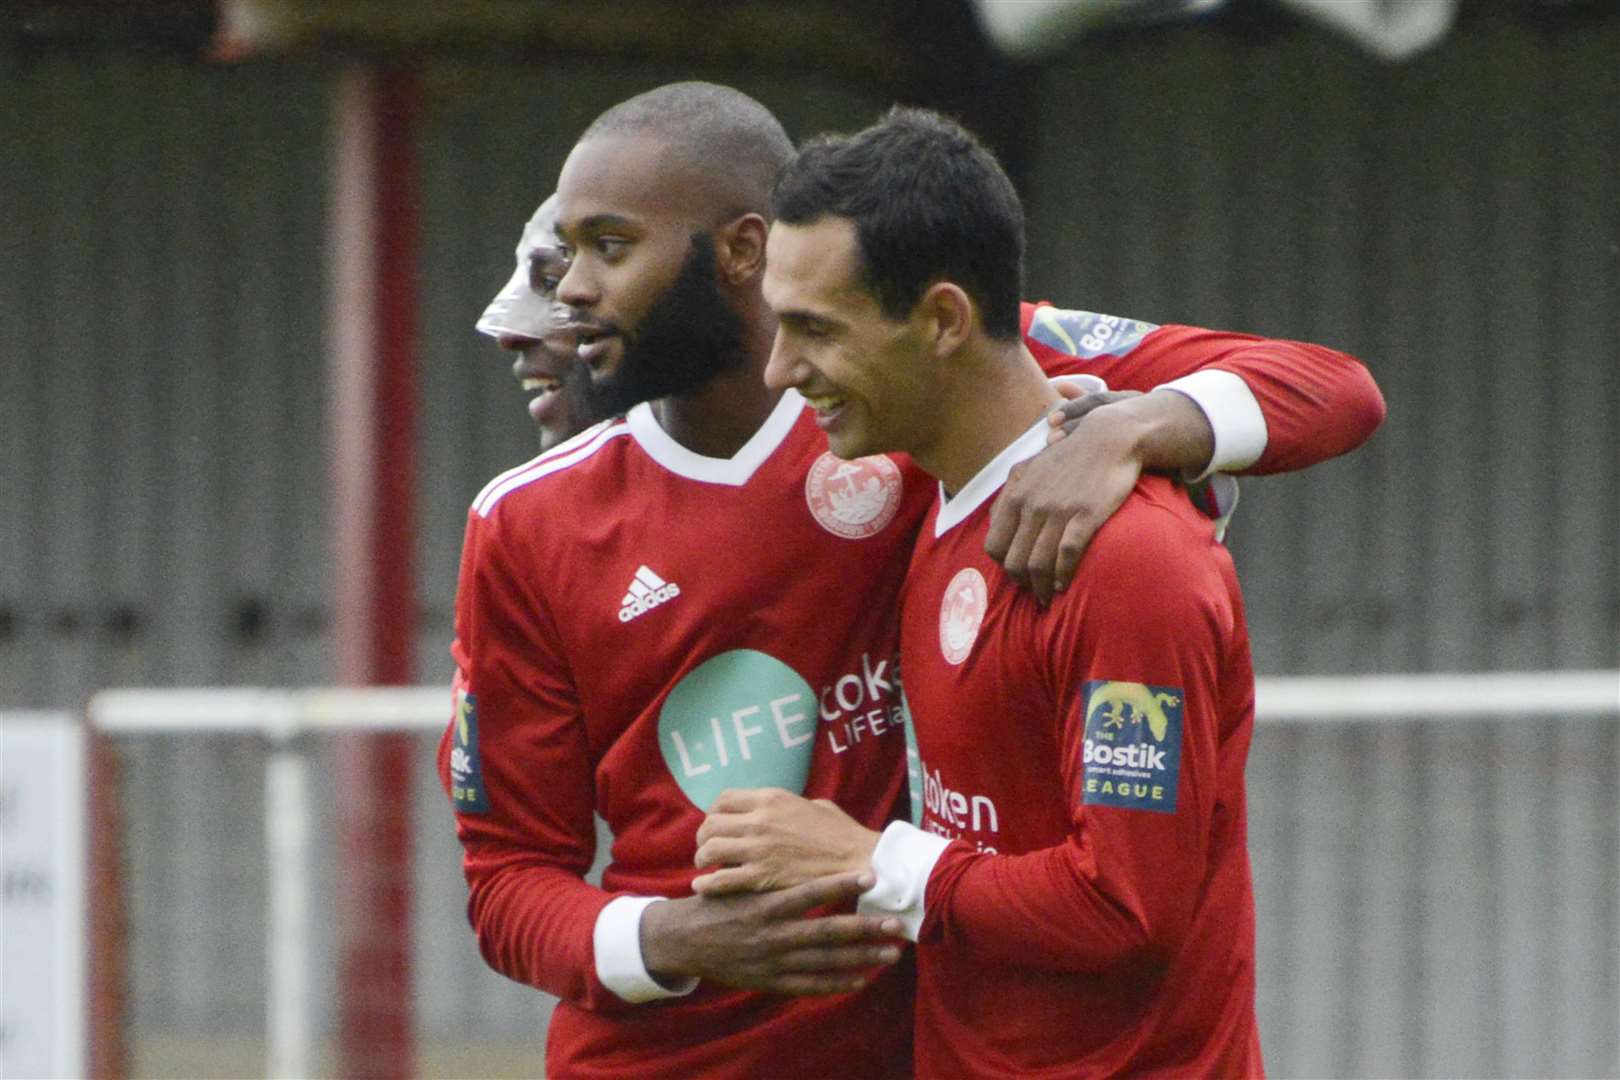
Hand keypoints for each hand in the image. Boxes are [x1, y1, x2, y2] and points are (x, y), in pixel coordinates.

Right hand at [640, 871, 904, 995]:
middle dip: (864, 930)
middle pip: (826, 933)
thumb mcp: (739, 879)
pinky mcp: (771, 982)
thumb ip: (769, 866)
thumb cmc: (717, 902)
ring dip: (861, 958)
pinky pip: (810, 986)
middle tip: (896, 926)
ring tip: (891, 953)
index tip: (870, 876)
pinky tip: (862, 979)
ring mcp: (774, 962)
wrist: (685, 939)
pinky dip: (837, 983)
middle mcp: (773, 935)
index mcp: (766, 905)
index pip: (809, 893)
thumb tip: (798, 838)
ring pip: (825, 963)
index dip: (840, 885)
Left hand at [692, 787, 879, 895]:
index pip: (724, 799)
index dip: (714, 813)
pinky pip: (721, 880)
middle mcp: (759, 821)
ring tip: (705, 867)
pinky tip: (702, 887)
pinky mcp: (761, 877)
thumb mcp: (815, 806)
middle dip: (704, 837)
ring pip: (710, 849)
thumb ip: (791, 805)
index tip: (717, 824)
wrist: (858, 860)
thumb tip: (784, 810)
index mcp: (771, 799)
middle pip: (711, 824)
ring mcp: (759, 849)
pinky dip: (707, 884)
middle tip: (707, 848)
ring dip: (702, 858)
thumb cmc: (841, 834)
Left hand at [986, 387, 1146, 604]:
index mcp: (1016, 495)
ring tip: (1047, 597)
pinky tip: (1064, 585)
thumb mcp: (1032, 467)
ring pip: (1038, 564)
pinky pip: (1067, 556)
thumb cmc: (1071, 455)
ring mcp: (1058, 511)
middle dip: (1022, 582)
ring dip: (1041, 587)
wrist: (1110, 439)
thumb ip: (1011, 492)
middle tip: (1033, 591)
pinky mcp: (1085, 516)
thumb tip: (994, 519)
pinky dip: (1063, 576)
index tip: (1017, 573)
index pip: (994, 544)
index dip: (1003, 565)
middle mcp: (1032, 505)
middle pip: (1014, 560)